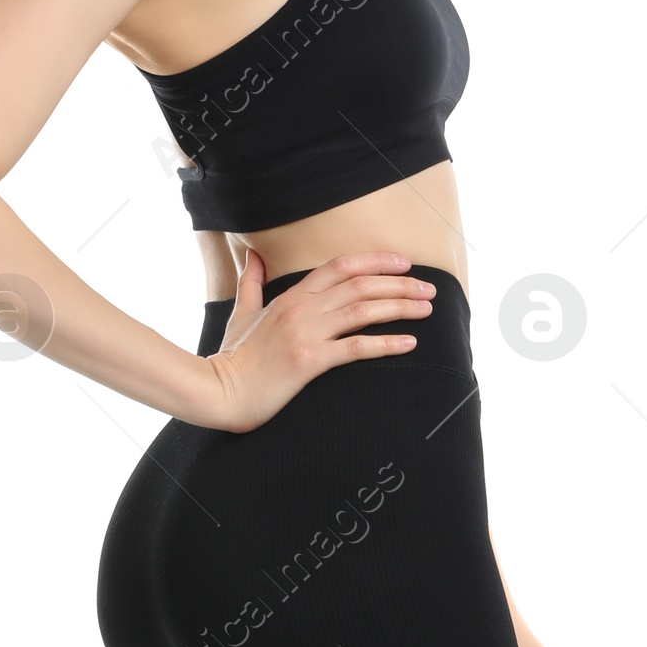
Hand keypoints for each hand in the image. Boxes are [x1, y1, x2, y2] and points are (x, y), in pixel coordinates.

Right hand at [195, 250, 435, 433]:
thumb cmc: (232, 357)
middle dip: (399, 284)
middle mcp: (301, 309)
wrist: (218, 391)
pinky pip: (355, 348)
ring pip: (362, 310)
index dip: (375, 261)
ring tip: (427, 310)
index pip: (340, 266)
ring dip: (400, 307)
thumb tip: (252, 256)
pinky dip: (385, 343)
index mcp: (290, 296)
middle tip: (428, 289)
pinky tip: (409, 343)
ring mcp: (305, 333)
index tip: (403, 263)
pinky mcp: (308, 361)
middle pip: (359, 285)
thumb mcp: (241, 313)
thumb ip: (251, 283)